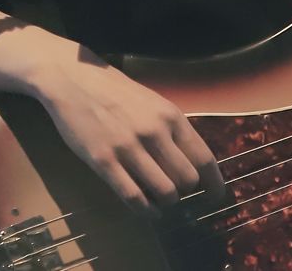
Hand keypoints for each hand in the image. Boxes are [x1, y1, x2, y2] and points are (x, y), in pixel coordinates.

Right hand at [30, 55, 226, 215]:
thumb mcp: (154, 104)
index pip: (204, 158)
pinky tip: (148, 212)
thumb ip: (172, 130)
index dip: (214, 183)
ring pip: (164, 191)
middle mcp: (155, 132)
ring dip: (167, 203)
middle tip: (178, 195)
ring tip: (162, 204)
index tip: (216, 198)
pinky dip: (145, 211)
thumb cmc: (117, 93)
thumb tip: (193, 163)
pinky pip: (132, 196)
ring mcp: (129, 147)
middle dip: (186, 193)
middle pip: (187, 179)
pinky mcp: (103, 161)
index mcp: (171, 116)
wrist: (75, 79)